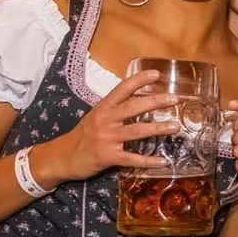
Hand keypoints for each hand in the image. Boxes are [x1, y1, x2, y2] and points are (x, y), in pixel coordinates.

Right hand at [40, 70, 177, 183]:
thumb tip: (141, 101)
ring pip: (136, 131)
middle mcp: (106, 120)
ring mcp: (107, 138)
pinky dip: (148, 161)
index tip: (157, 74)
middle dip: (155, 102)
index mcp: (104, 107)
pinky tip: (163, 162)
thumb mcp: (97, 116)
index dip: (139, 80)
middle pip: (133, 107)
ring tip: (175, 126)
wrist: (62, 156)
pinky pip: (131, 158)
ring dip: (157, 129)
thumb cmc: (84, 135)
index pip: (122, 89)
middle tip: (175, 99)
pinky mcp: (108, 156)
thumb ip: (116, 109)